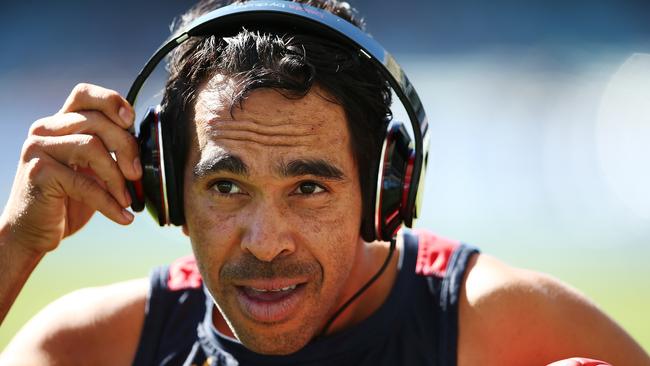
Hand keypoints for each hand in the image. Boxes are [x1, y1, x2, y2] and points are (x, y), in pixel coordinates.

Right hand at [0, 83, 141, 253]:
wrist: (33, 231)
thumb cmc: (68, 200)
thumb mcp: (93, 170)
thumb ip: (110, 151)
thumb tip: (146, 146)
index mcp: (60, 123)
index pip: (84, 94)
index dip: (111, 101)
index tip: (131, 121)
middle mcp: (45, 129)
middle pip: (97, 121)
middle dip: (126, 147)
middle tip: (137, 174)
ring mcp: (38, 148)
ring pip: (92, 146)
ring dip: (117, 177)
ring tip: (126, 198)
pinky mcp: (39, 172)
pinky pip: (85, 183)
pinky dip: (109, 203)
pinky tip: (122, 216)